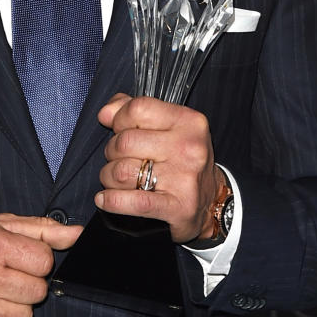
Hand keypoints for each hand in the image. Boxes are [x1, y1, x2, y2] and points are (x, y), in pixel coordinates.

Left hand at [95, 94, 218, 243]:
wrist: (211, 200)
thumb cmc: (183, 160)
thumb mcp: (169, 127)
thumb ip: (134, 112)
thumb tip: (105, 113)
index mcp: (188, 121)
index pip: (138, 109)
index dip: (119, 120)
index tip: (121, 131)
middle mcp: (189, 147)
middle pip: (124, 142)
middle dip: (111, 152)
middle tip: (119, 159)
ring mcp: (184, 178)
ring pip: (121, 172)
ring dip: (109, 177)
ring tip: (116, 180)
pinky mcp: (177, 207)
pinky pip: (131, 202)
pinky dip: (110, 201)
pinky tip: (106, 199)